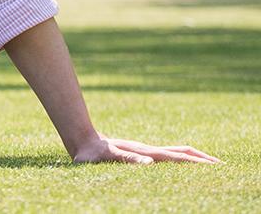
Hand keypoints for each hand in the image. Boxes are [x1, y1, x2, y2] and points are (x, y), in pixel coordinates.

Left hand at [71, 134, 219, 164]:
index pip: (174, 158)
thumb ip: (126, 159)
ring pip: (177, 152)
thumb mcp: (105, 158)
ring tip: (213, 163)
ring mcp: (146, 150)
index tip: (211, 166)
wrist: (83, 141)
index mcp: (144, 153)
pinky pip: (168, 155)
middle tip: (222, 165)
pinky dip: (183, 158)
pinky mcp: (142, 152)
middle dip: (202, 159)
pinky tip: (188, 163)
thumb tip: (149, 163)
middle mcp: (149, 150)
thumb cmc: (90, 153)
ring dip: (195, 157)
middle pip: (182, 153)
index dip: (193, 163)